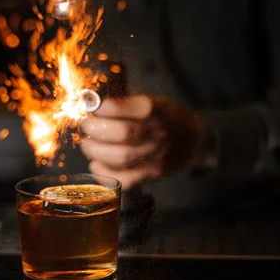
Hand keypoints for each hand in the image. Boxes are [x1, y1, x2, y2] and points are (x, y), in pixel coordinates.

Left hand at [79, 95, 208, 190]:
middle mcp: (158, 133)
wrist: (194, 140)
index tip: (92, 106)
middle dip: (96, 129)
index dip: (104, 108)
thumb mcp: (153, 100)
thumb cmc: (167, 117)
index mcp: (157, 110)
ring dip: (96, 151)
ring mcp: (156, 156)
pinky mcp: (152, 174)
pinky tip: (96, 164)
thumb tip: (91, 102)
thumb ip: (127, 103)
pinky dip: (105, 173)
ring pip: (121, 157)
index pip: (126, 109)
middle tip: (85, 126)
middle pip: (122, 133)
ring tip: (88, 144)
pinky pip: (125, 179)